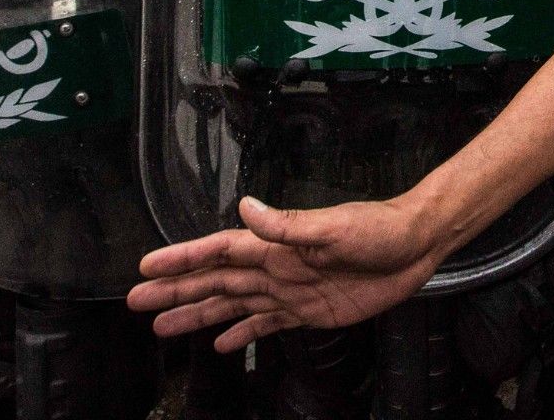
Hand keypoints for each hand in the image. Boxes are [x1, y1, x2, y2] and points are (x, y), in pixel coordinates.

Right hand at [129, 196, 443, 351]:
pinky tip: (220, 345)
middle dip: (175, 290)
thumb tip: (246, 208)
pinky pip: (265, 325)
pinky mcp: (308, 311)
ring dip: (197, 315)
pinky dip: (241, 335)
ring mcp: (289, 290)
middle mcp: (276, 267)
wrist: (415, 248)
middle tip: (138, 300)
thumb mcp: (333, 226)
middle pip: (214, 281)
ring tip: (162, 327)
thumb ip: (288, 224)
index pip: (218, 251)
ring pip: (231, 305)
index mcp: (276, 245)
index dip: (182, 259)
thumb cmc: (379, 229)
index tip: (148, 266)